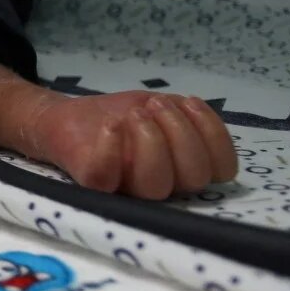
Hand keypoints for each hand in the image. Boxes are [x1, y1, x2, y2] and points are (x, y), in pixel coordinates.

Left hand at [29, 91, 238, 199]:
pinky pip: (105, 178)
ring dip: (152, 139)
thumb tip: (198, 113)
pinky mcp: (94, 182)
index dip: (215, 136)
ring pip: (156, 185)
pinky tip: (111, 125)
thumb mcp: (159, 108)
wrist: (66, 118)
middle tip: (155, 104)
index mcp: (184, 167)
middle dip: (181, 132)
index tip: (188, 102)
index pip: (223, 169)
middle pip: (194, 177)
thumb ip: (184, 115)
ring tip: (135, 112)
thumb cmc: (121, 116)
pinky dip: (110, 148)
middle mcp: (162, 184)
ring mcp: (127, 188)